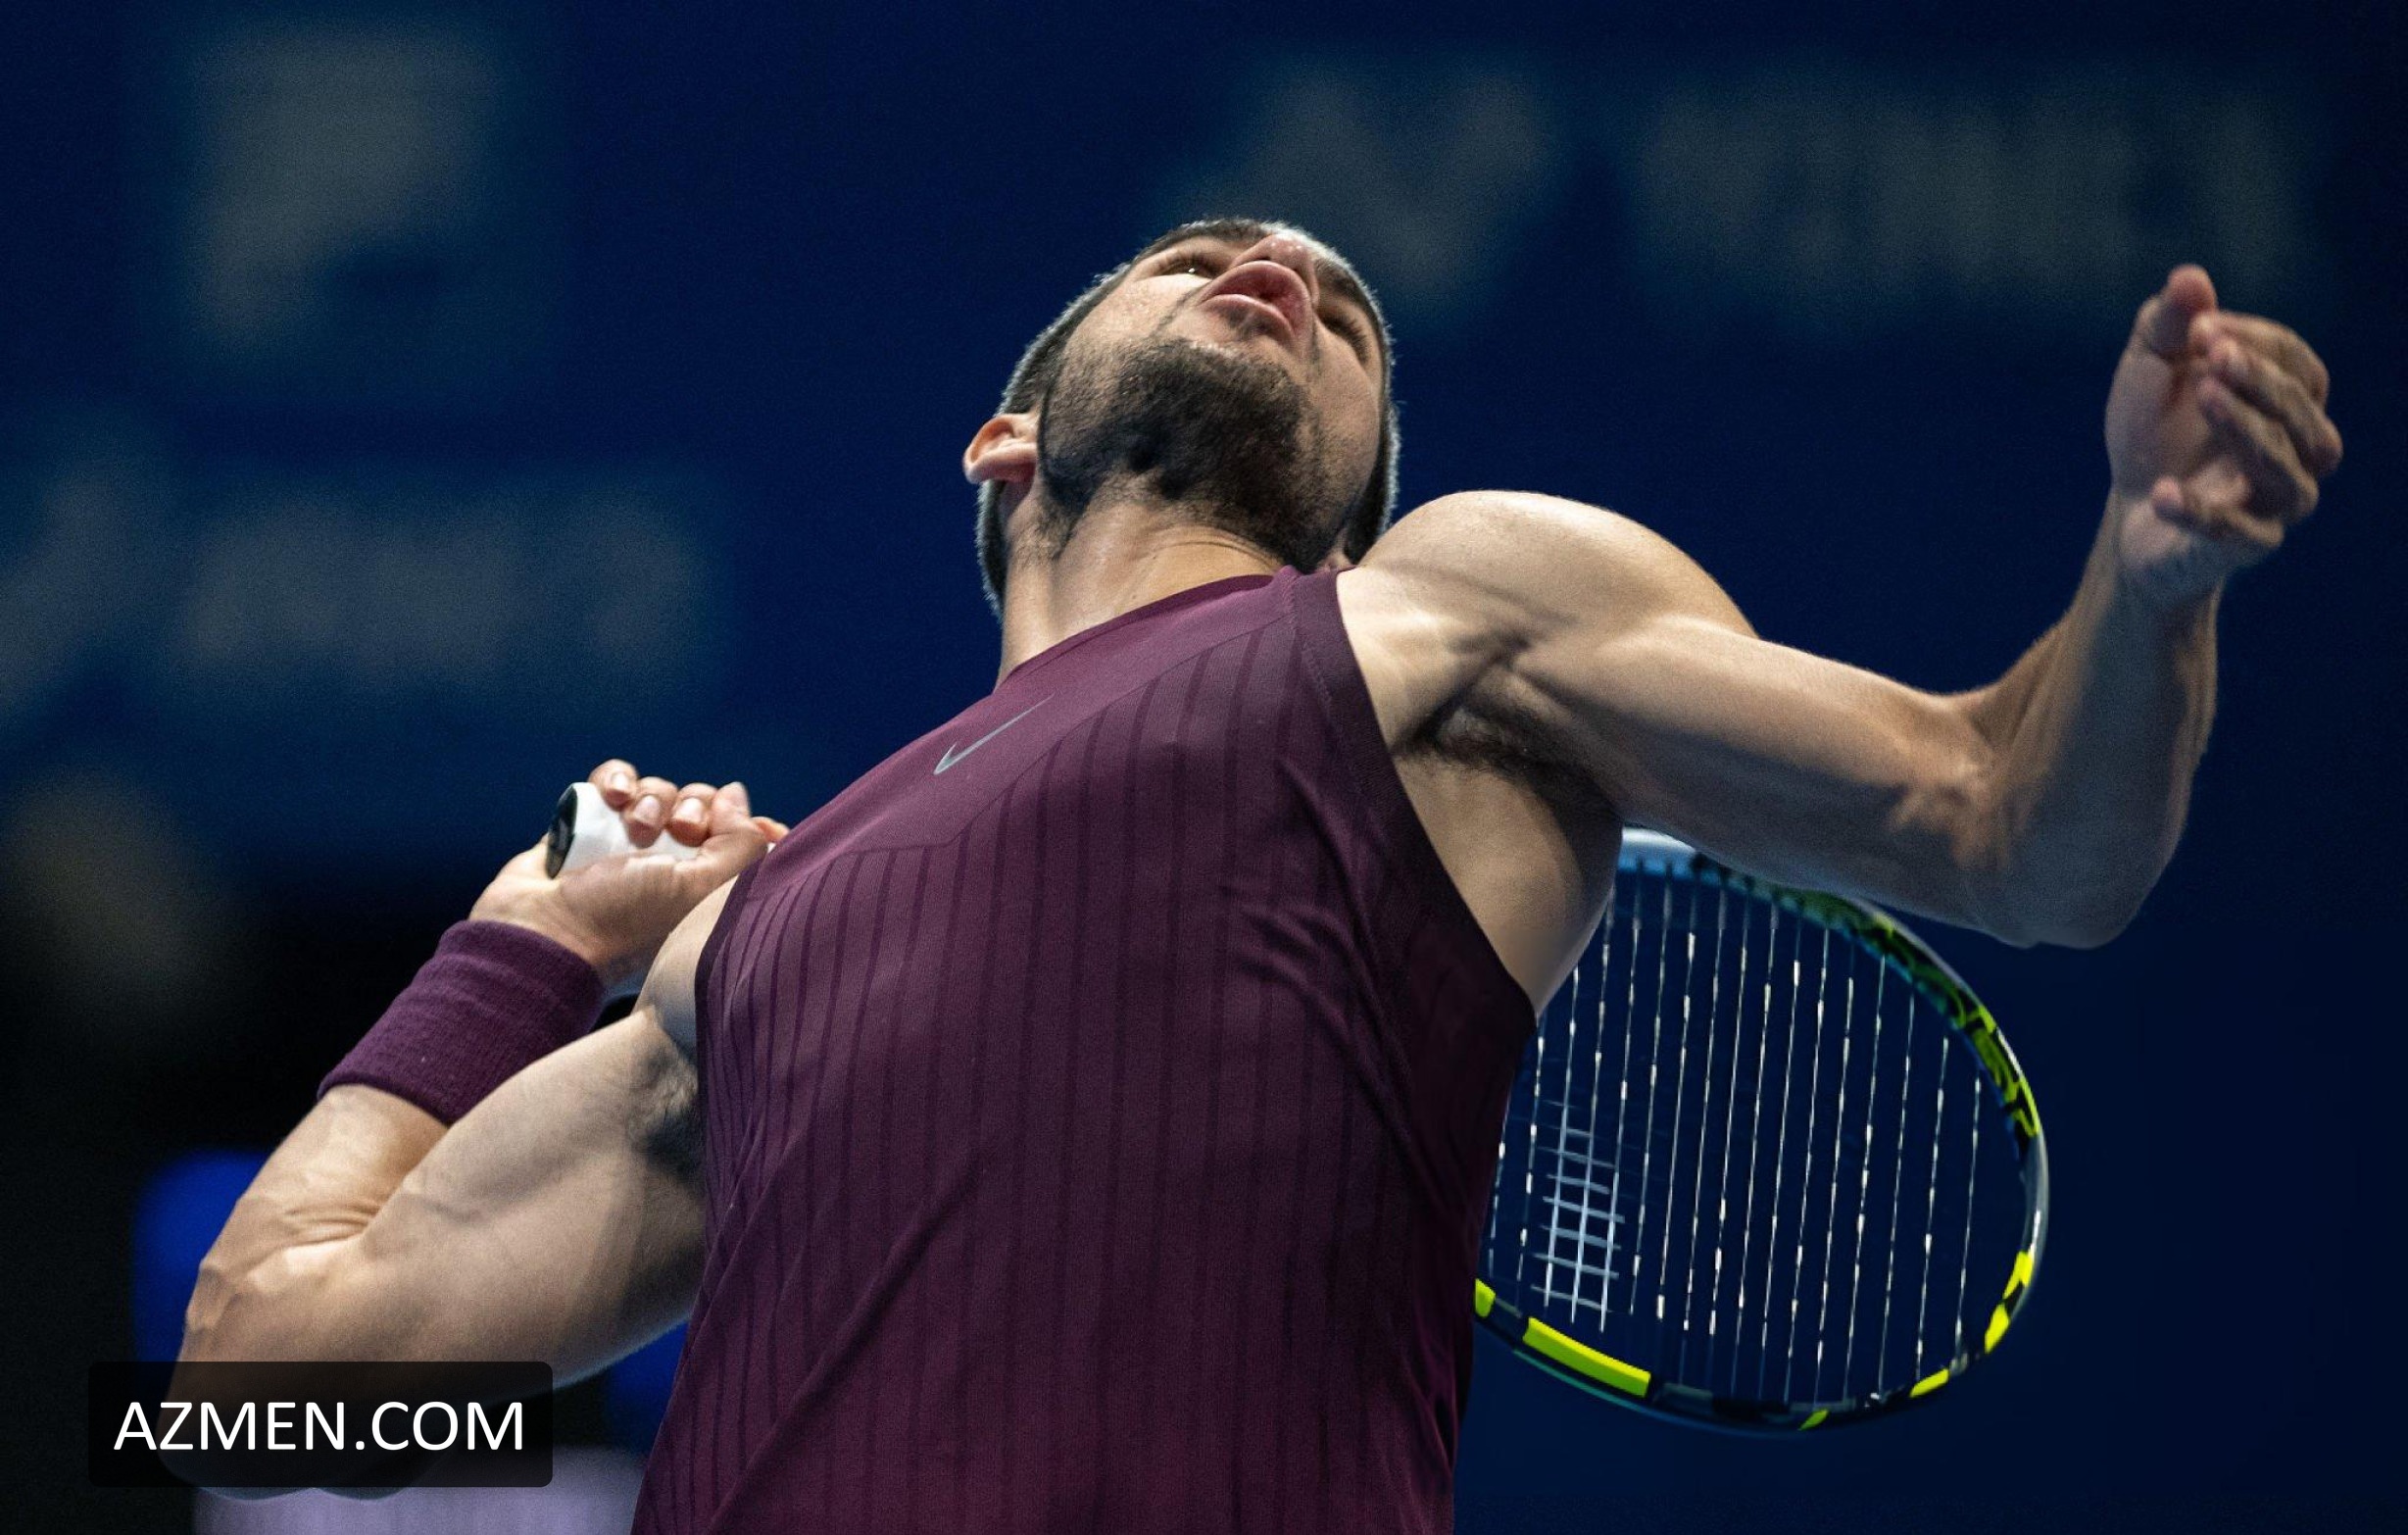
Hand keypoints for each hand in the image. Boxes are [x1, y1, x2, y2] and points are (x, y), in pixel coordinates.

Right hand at [469, 760, 791, 994]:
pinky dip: (616, 779)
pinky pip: (613, 780)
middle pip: (700, 804)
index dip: (751, 824)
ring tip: (634, 829)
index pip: (741, 839)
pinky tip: (612, 796)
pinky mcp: (587, 823)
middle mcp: (670, 864)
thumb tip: (735, 796)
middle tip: (678, 833)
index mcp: (704, 886)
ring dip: (651, 800)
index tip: (759, 825)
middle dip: (693, 808)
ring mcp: (626, 842)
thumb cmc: (626, 921)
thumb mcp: (703, 890)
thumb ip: (740, 843)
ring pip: (657, 790)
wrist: (545, 930)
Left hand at [2103, 265, 2341, 610]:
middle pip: (2304, 414)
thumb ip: (2168, 324)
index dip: (2253, 341)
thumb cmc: (2154, 431)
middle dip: (2260, 381)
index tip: (2199, 327)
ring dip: (2248, 431)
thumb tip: (2191, 278)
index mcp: (2289, 399)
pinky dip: (2201, 513)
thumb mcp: (2150, 369)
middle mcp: (2300, 449)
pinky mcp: (2245, 546)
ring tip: (2203, 396)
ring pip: (2286, 471)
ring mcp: (2277, 501)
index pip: (2294, 361)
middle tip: (2211, 355)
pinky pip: (2237, 534)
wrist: (2131, 512)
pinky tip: (2162, 493)